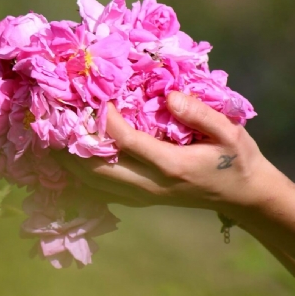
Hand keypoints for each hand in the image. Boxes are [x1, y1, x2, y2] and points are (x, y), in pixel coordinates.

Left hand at [52, 92, 280, 218]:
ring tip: (51, 136)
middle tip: (54, 117)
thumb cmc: (237, 159)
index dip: (104, 118)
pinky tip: (69, 157)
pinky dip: (81, 173)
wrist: (243, 196)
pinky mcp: (139, 199)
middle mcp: (150, 185)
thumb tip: (168, 96)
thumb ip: (200, 113)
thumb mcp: (230, 132)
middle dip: (72, 144)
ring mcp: (142, 196)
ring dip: (70, 160)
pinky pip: (101, 189)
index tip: (93, 95)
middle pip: (97, 168)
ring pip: (94, 182)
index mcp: (171, 165)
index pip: (124, 141)